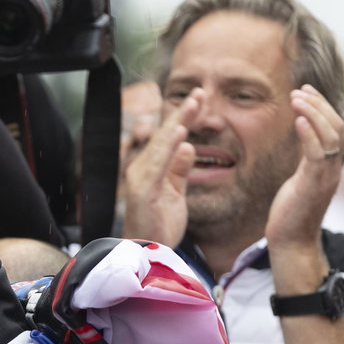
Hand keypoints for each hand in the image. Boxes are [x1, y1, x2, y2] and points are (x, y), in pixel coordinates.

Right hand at [121, 90, 197, 246]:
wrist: (146, 252)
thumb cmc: (158, 225)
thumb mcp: (176, 193)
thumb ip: (180, 170)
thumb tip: (190, 147)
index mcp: (151, 168)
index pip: (169, 138)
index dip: (184, 117)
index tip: (201, 100)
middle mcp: (142, 168)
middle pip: (165, 134)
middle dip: (184, 112)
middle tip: (201, 91)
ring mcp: (141, 178)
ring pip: (162, 144)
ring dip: (178, 122)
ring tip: (194, 103)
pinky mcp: (144, 190)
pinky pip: (158, 164)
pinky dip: (169, 146)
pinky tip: (180, 132)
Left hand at [263, 84, 343, 251]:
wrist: (292, 242)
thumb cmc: (291, 213)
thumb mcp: (300, 179)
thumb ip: (306, 159)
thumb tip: (303, 140)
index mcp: (330, 165)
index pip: (334, 127)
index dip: (322, 106)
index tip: (305, 90)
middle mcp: (333, 168)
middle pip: (336, 126)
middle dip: (319, 104)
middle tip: (300, 90)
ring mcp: (326, 176)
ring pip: (330, 136)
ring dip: (314, 113)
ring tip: (296, 98)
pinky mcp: (314, 185)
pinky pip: (317, 155)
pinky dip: (309, 135)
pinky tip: (299, 120)